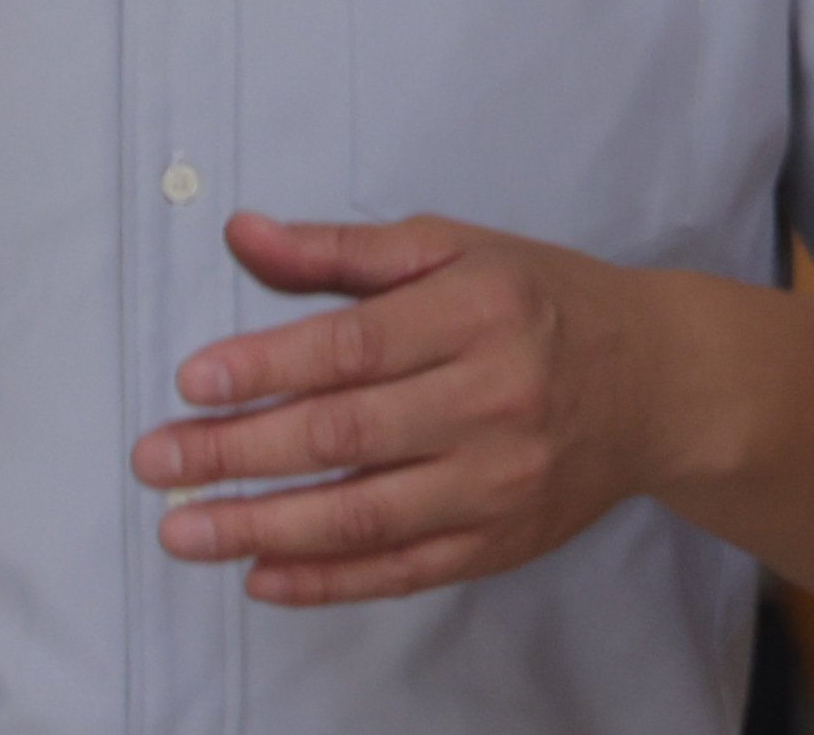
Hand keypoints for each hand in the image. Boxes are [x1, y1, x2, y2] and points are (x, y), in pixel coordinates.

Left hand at [134, 211, 675, 605]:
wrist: (658, 382)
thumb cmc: (542, 304)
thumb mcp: (454, 251)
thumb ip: (342, 251)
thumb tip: (242, 233)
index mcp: (480, 313)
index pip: (356, 346)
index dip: (268, 366)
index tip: (193, 381)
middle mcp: (495, 398)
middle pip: (347, 432)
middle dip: (238, 451)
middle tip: (155, 461)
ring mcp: (500, 480)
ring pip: (364, 513)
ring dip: (261, 526)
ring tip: (183, 529)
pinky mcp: (502, 541)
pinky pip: (400, 571)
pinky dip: (324, 580)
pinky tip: (260, 575)